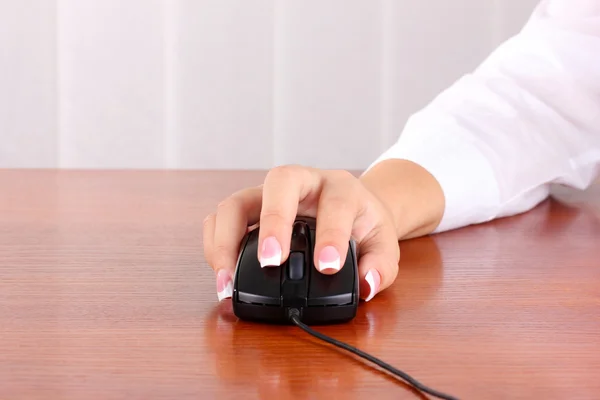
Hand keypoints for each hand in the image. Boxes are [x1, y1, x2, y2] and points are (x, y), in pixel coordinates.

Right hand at [203, 165, 400, 301]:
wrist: (351, 207)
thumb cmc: (363, 224)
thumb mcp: (384, 243)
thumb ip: (381, 265)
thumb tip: (366, 284)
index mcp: (340, 187)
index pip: (336, 202)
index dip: (330, 233)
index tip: (327, 267)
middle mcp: (302, 183)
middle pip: (278, 182)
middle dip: (271, 222)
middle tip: (270, 263)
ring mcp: (269, 194)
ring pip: (237, 200)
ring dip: (226, 239)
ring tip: (228, 280)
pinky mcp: (248, 211)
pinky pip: (221, 219)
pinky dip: (215, 245)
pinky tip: (223, 274)